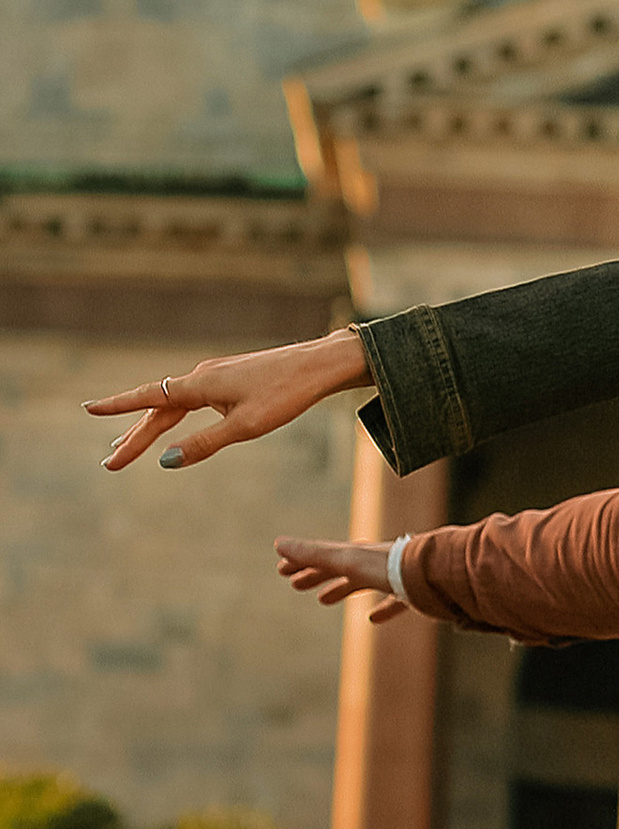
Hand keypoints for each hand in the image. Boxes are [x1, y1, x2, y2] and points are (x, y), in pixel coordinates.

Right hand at [87, 331, 374, 473]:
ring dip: (151, 427)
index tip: (88, 410)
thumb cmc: (287, 394)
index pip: (149, 399)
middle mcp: (202, 376)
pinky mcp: (231, 378)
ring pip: (174, 405)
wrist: (320, 365)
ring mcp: (216, 375)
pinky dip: (173, 415)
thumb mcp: (245, 427)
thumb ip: (204, 444)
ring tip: (127, 446)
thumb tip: (165, 461)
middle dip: (132, 436)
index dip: (118, 407)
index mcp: (201, 384)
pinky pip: (191, 400)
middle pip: (158, 409)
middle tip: (109, 464)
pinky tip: (171, 424)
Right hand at [275, 535, 410, 627]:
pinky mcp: (412, 594)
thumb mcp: (346, 561)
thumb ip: (314, 555)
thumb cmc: (388, 567)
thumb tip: (278, 543)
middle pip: (339, 567)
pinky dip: (379, 609)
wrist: (435, 574)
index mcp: (357, 554)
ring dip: (340, 588)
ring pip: (361, 582)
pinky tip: (372, 619)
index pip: (322, 556)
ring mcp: (393, 577)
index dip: (300, 562)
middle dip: (315, 573)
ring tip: (323, 600)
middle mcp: (373, 562)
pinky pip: (392, 601)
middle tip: (294, 584)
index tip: (281, 569)